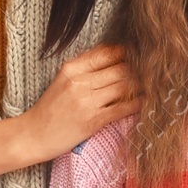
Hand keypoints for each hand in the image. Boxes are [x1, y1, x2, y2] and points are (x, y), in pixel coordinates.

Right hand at [21, 45, 140, 160]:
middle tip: (153, 70)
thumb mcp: (63, 80)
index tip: (140, 54)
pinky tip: (144, 101)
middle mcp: (79, 81)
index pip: (107, 52)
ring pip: (124, 86)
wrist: (34, 135)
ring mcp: (86, 101)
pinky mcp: (93, 120)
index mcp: (72, 68)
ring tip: (151, 84)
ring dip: (141, 85)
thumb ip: (86, 66)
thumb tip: (115, 54)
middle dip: (139, 69)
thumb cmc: (50, 108)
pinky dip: (136, 104)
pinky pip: (122, 108)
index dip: (127, 51)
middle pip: (120, 68)